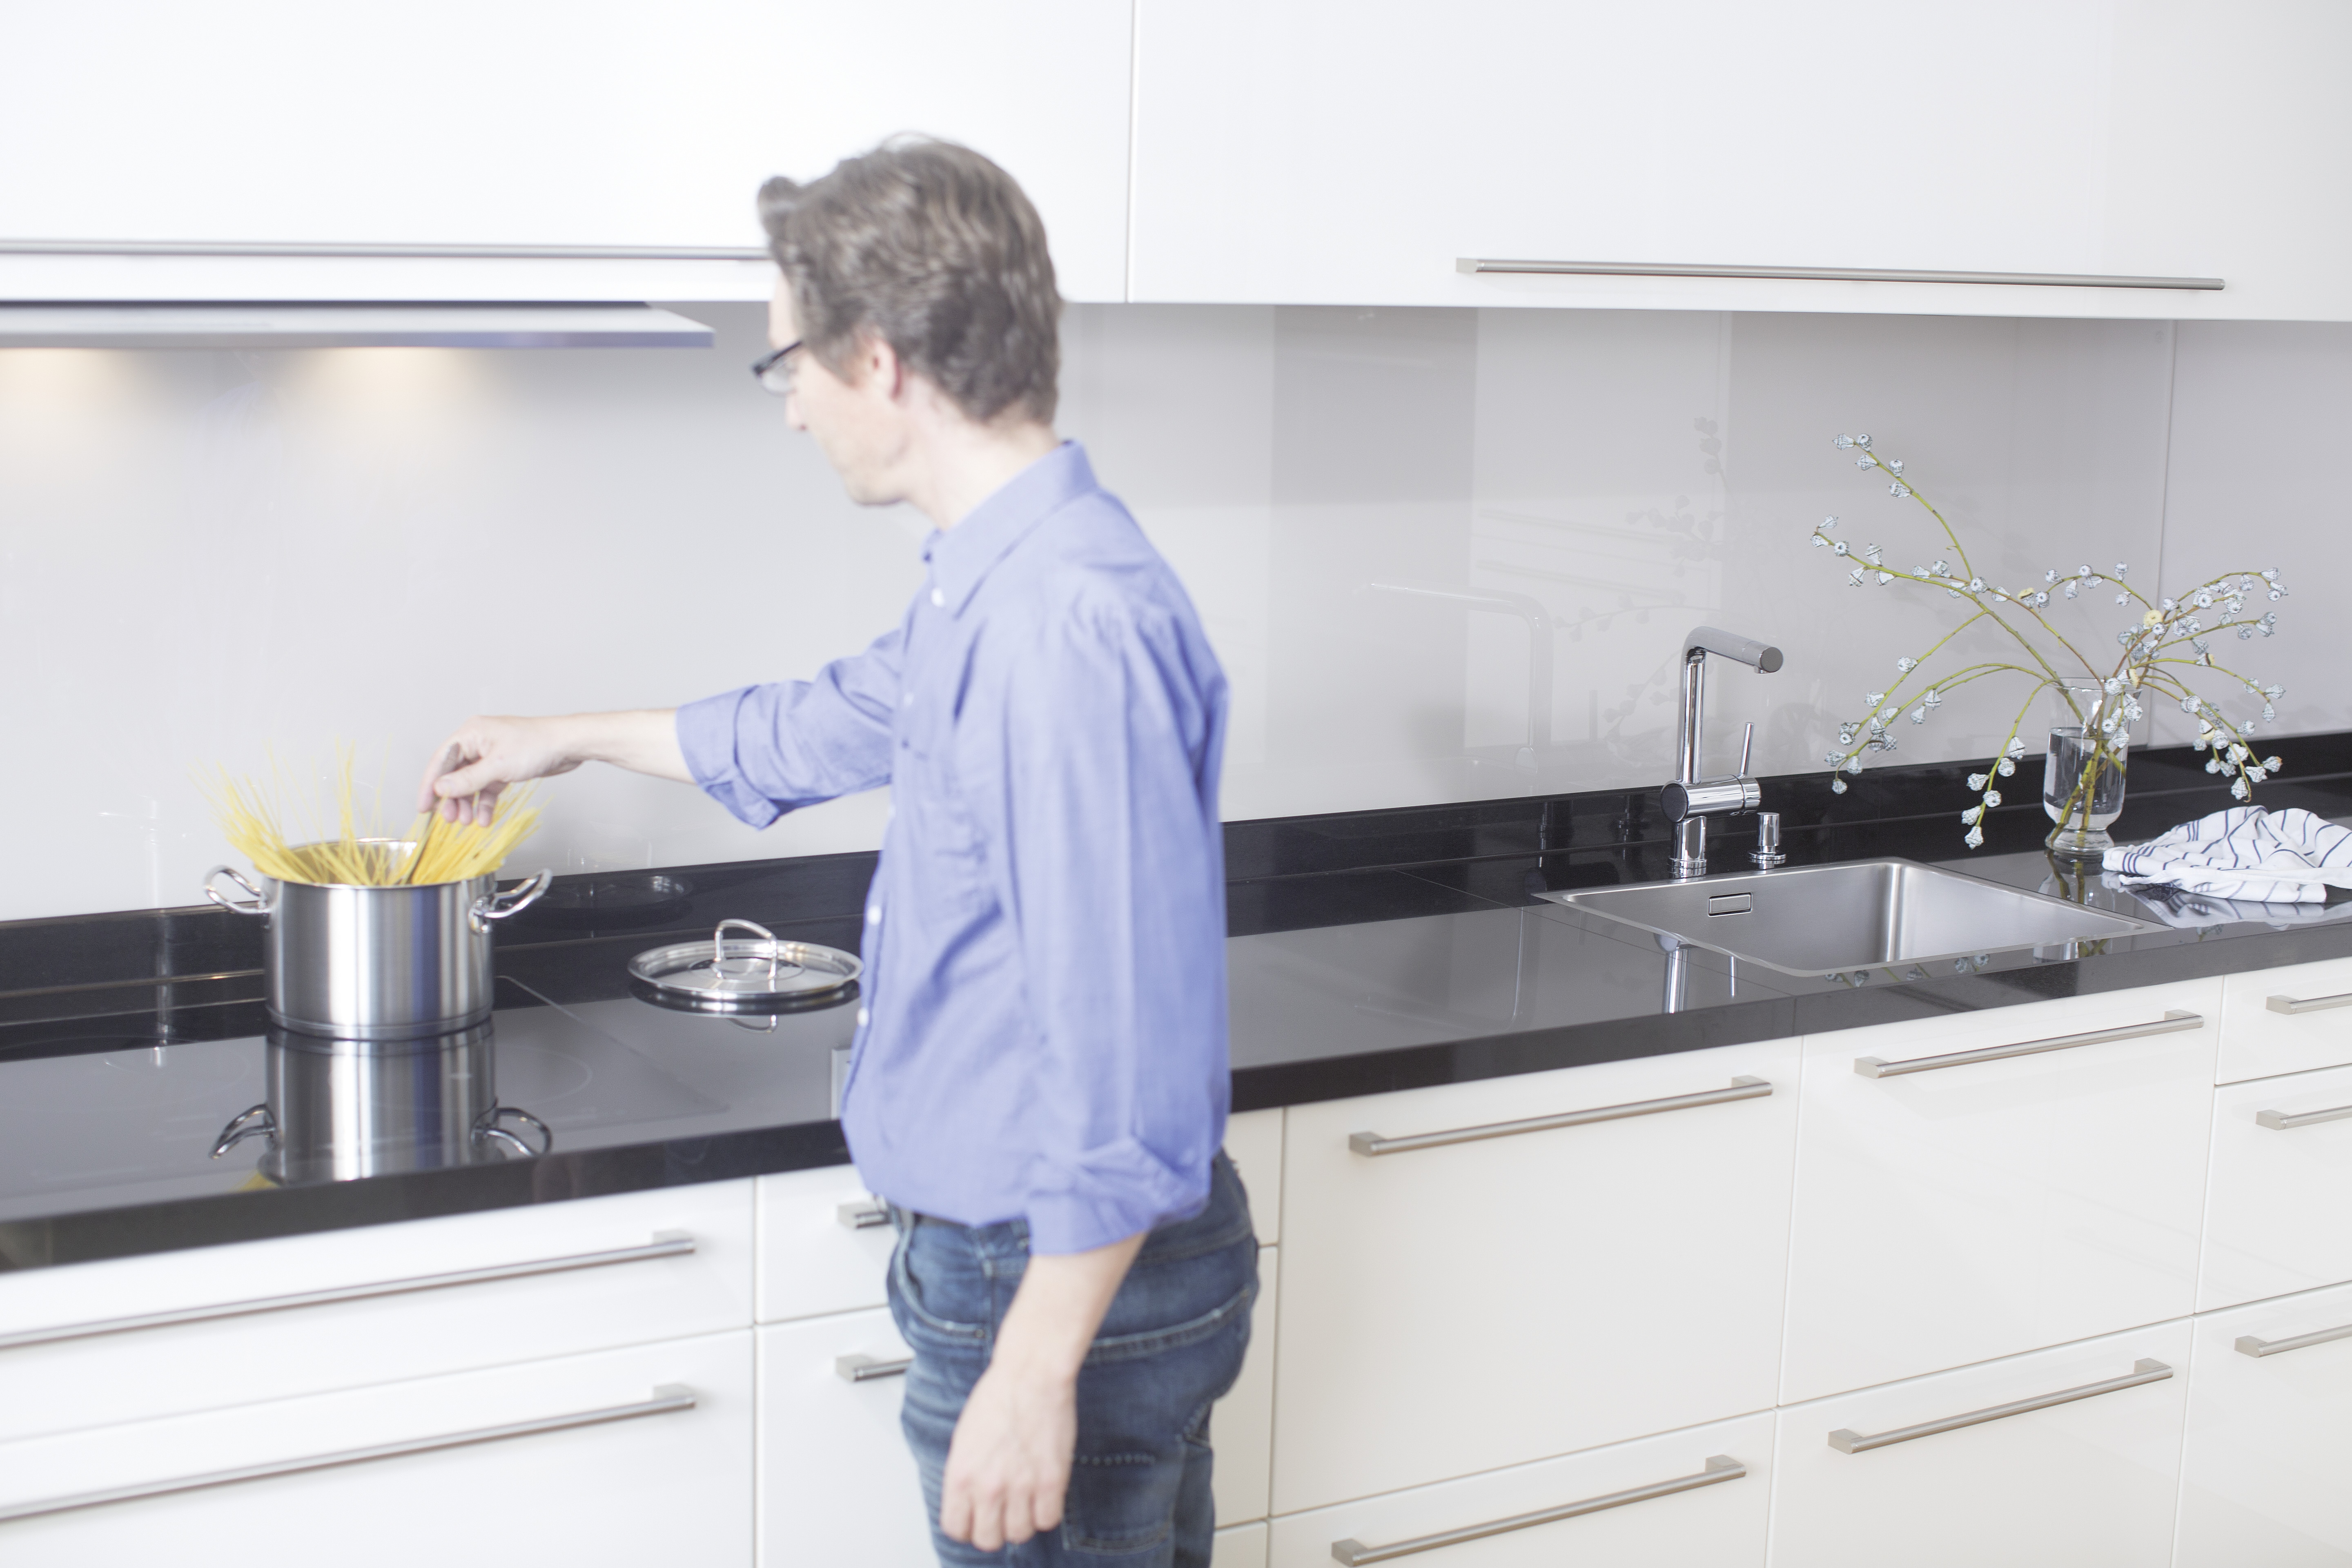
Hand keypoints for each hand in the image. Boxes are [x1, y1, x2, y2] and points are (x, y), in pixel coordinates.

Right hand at [415, 716, 583, 824]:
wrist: (568, 745)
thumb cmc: (537, 744)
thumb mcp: (497, 765)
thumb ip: (468, 779)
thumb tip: (441, 788)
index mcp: (471, 733)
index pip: (441, 760)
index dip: (430, 784)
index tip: (423, 805)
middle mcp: (479, 742)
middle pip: (455, 774)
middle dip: (452, 798)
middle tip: (449, 819)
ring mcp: (492, 755)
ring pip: (471, 783)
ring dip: (468, 803)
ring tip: (466, 821)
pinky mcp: (505, 767)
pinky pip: (488, 787)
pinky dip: (486, 803)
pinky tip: (485, 818)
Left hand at [938, 1356, 1079, 1549]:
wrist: (1031, 1374)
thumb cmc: (998, 1396)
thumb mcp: (964, 1439)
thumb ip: (965, 1475)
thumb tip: (969, 1501)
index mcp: (960, 1475)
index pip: (955, 1528)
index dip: (967, 1528)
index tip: (976, 1521)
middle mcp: (988, 1486)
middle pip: (988, 1539)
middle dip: (995, 1529)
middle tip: (1003, 1513)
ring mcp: (1021, 1486)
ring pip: (1019, 1534)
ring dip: (1022, 1521)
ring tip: (1026, 1501)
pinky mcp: (1051, 1481)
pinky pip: (1048, 1520)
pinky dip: (1047, 1512)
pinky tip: (1044, 1494)